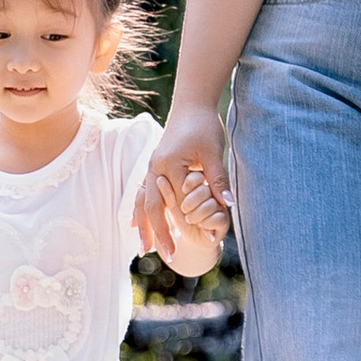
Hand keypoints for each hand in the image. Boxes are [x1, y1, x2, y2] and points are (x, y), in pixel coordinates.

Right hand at [136, 101, 227, 259]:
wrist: (192, 104)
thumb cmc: (204, 125)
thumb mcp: (214, 152)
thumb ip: (217, 179)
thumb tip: (227, 204)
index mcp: (169, 166)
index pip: (177, 203)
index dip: (188, 223)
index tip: (198, 242)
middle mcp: (155, 169)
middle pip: (153, 208)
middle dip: (159, 233)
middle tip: (168, 256)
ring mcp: (152, 167)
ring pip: (143, 203)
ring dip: (144, 226)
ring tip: (144, 248)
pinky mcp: (154, 166)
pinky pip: (142, 192)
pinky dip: (138, 209)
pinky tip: (133, 223)